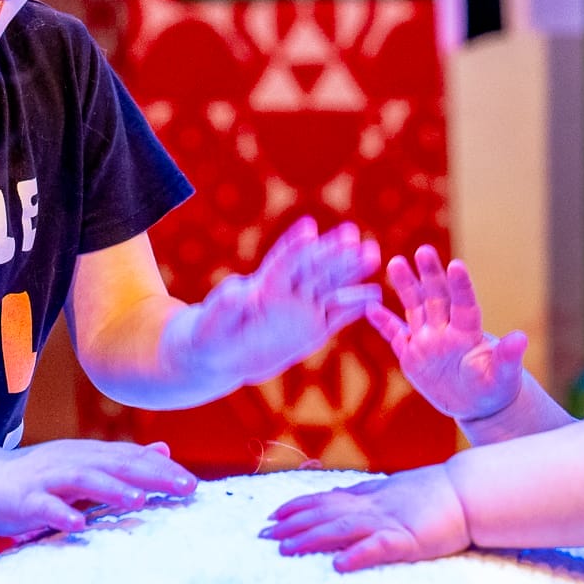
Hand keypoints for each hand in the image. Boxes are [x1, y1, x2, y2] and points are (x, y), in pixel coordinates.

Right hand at [0, 439, 196, 539]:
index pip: (130, 458)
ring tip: (138, 499)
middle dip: (151, 475)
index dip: (162, 469)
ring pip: (82, 479)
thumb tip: (164, 451)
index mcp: (87, 454)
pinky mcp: (24, 500)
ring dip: (110, 489)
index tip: (193, 484)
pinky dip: (61, 514)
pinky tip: (78, 525)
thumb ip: (122, 460)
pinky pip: (43, 506)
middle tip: (184, 488)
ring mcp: (46, 479)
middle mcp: (70, 461)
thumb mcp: (84, 464)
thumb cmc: (38, 478)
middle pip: (115, 464)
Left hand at [183, 217, 380, 385]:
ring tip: (374, 253)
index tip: (309, 227)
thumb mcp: (210, 324)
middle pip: (312, 268)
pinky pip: (337, 316)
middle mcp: (287, 292)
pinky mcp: (313, 328)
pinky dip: (355, 306)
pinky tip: (375, 295)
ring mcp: (303, 308)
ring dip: (351, 270)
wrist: (220, 356)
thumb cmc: (208, 336)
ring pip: (331, 286)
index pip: (281, 262)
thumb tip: (237, 290)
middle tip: (352, 234)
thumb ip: (224, 306)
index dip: (294, 245)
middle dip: (332, 251)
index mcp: (263, 286)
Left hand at [260, 466, 471, 571]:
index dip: (296, 507)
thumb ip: (367, 498)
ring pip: (341, 529)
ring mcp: (388, 522)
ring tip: (284, 549)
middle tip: (261, 535)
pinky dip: (357, 555)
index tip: (270, 516)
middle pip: (323, 514)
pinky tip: (338, 565)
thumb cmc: (434, 494)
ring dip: (310, 538)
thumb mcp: (392, 492)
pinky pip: (379, 548)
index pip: (324, 500)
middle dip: (290, 525)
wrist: (468, 491)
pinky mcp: (408, 539)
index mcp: (368, 497)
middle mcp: (371, 507)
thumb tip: (340, 502)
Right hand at [364, 246, 528, 420]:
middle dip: (430, 274)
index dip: (461, 286)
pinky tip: (369, 307)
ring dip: (405, 286)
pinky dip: (382, 322)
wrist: (480, 403)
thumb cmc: (497, 387)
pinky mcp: (411, 355)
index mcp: (468, 333)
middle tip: (424, 250)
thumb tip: (521, 338)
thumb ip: (508, 356)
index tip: (456, 265)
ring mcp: (427, 340)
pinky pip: (395, 335)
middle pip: (436, 297)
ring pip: (414, 307)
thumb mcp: (504, 375)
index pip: (464, 305)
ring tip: (396, 262)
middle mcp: (446, 330)